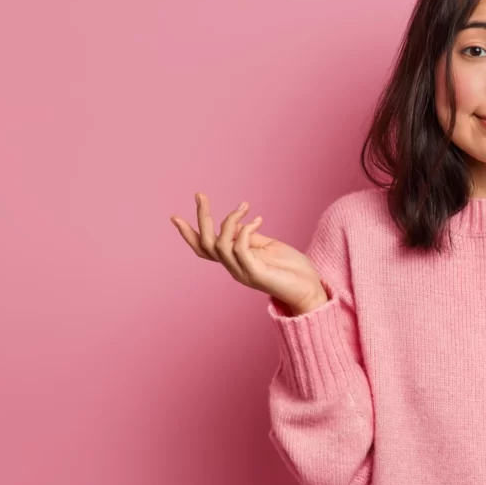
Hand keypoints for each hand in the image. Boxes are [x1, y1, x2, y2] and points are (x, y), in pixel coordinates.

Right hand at [170, 193, 327, 313]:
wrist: (310, 289)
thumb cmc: (291, 269)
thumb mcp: (267, 246)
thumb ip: (249, 236)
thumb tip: (235, 223)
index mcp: (235, 261)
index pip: (204, 249)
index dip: (188, 234)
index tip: (175, 217)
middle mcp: (234, 268)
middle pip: (206, 244)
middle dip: (201, 218)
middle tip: (200, 195)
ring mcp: (243, 272)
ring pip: (220, 244)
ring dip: (230, 220)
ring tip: (244, 207)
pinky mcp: (255, 273)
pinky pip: (240, 248)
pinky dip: (245, 231)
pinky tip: (258, 220)